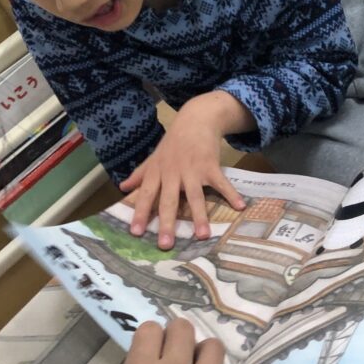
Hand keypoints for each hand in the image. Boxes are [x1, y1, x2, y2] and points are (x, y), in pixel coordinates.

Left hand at [119, 91, 251, 247]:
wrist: (197, 118)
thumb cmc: (174, 141)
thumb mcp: (155, 156)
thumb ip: (140, 173)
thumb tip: (123, 188)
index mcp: (158, 172)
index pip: (146, 195)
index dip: (140, 213)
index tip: (135, 232)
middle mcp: (174, 173)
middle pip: (169, 201)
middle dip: (167, 223)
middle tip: (165, 245)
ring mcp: (193, 170)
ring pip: (195, 196)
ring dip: (199, 216)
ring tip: (202, 236)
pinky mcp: (211, 166)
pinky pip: (221, 183)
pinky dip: (231, 194)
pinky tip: (240, 206)